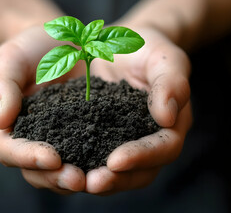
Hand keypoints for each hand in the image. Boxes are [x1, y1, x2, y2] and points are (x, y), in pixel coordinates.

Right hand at [0, 25, 85, 193]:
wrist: (57, 42)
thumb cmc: (28, 50)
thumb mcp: (10, 59)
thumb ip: (2, 86)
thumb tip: (1, 120)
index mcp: (9, 127)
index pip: (10, 151)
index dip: (28, 157)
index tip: (51, 157)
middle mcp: (32, 139)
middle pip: (37, 171)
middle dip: (56, 177)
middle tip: (79, 180)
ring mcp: (59, 139)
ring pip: (63, 169)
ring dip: (78, 177)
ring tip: (98, 179)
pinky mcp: (82, 133)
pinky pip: (88, 152)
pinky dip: (98, 161)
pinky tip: (116, 162)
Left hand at [86, 26, 192, 194]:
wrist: (122, 45)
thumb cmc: (147, 47)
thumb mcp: (163, 57)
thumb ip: (171, 82)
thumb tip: (168, 116)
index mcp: (170, 123)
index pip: (163, 148)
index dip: (142, 157)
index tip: (116, 161)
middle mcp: (150, 139)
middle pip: (140, 172)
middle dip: (117, 180)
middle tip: (91, 183)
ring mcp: (124, 140)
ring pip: (117, 173)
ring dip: (96, 179)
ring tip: (73, 180)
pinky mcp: (101, 136)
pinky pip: (93, 155)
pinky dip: (79, 163)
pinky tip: (59, 163)